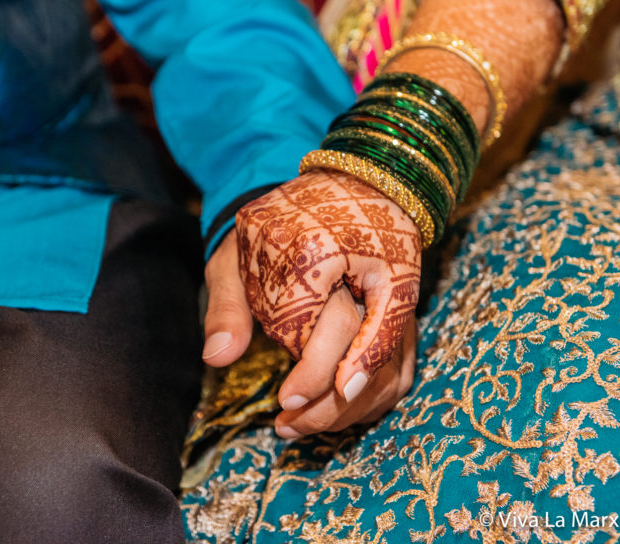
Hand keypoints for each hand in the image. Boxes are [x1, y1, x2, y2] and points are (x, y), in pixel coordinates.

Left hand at [201, 235, 417, 437]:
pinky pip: (403, 367)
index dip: (315, 372)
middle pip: (370, 355)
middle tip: (288, 423)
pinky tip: (337, 414)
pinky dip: (374, 400)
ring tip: (302, 424)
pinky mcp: (403, 315)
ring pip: (391, 369)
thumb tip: (216, 357)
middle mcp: (377, 279)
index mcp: (335, 256)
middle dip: (332, 403)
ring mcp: (396, 299)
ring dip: (350, 410)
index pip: (338, 326)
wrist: (326, 194)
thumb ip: (227, 306)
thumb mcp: (235, 257)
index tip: (285, 401)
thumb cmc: (270, 226)